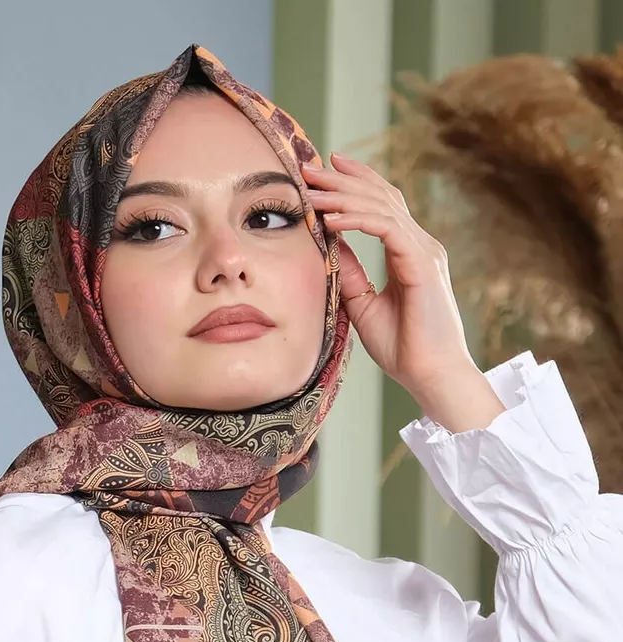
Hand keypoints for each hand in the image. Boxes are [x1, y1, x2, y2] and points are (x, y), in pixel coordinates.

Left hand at [301, 152, 480, 403]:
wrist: (431, 375)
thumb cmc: (404, 349)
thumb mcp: (365, 305)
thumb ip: (351, 274)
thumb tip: (330, 246)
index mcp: (410, 253)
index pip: (383, 205)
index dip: (356, 184)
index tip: (326, 170)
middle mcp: (421, 245)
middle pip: (381, 196)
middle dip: (343, 179)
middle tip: (309, 166)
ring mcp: (424, 251)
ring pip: (381, 206)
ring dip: (344, 195)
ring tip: (313, 188)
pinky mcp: (422, 263)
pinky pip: (386, 228)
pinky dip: (356, 220)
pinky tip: (331, 219)